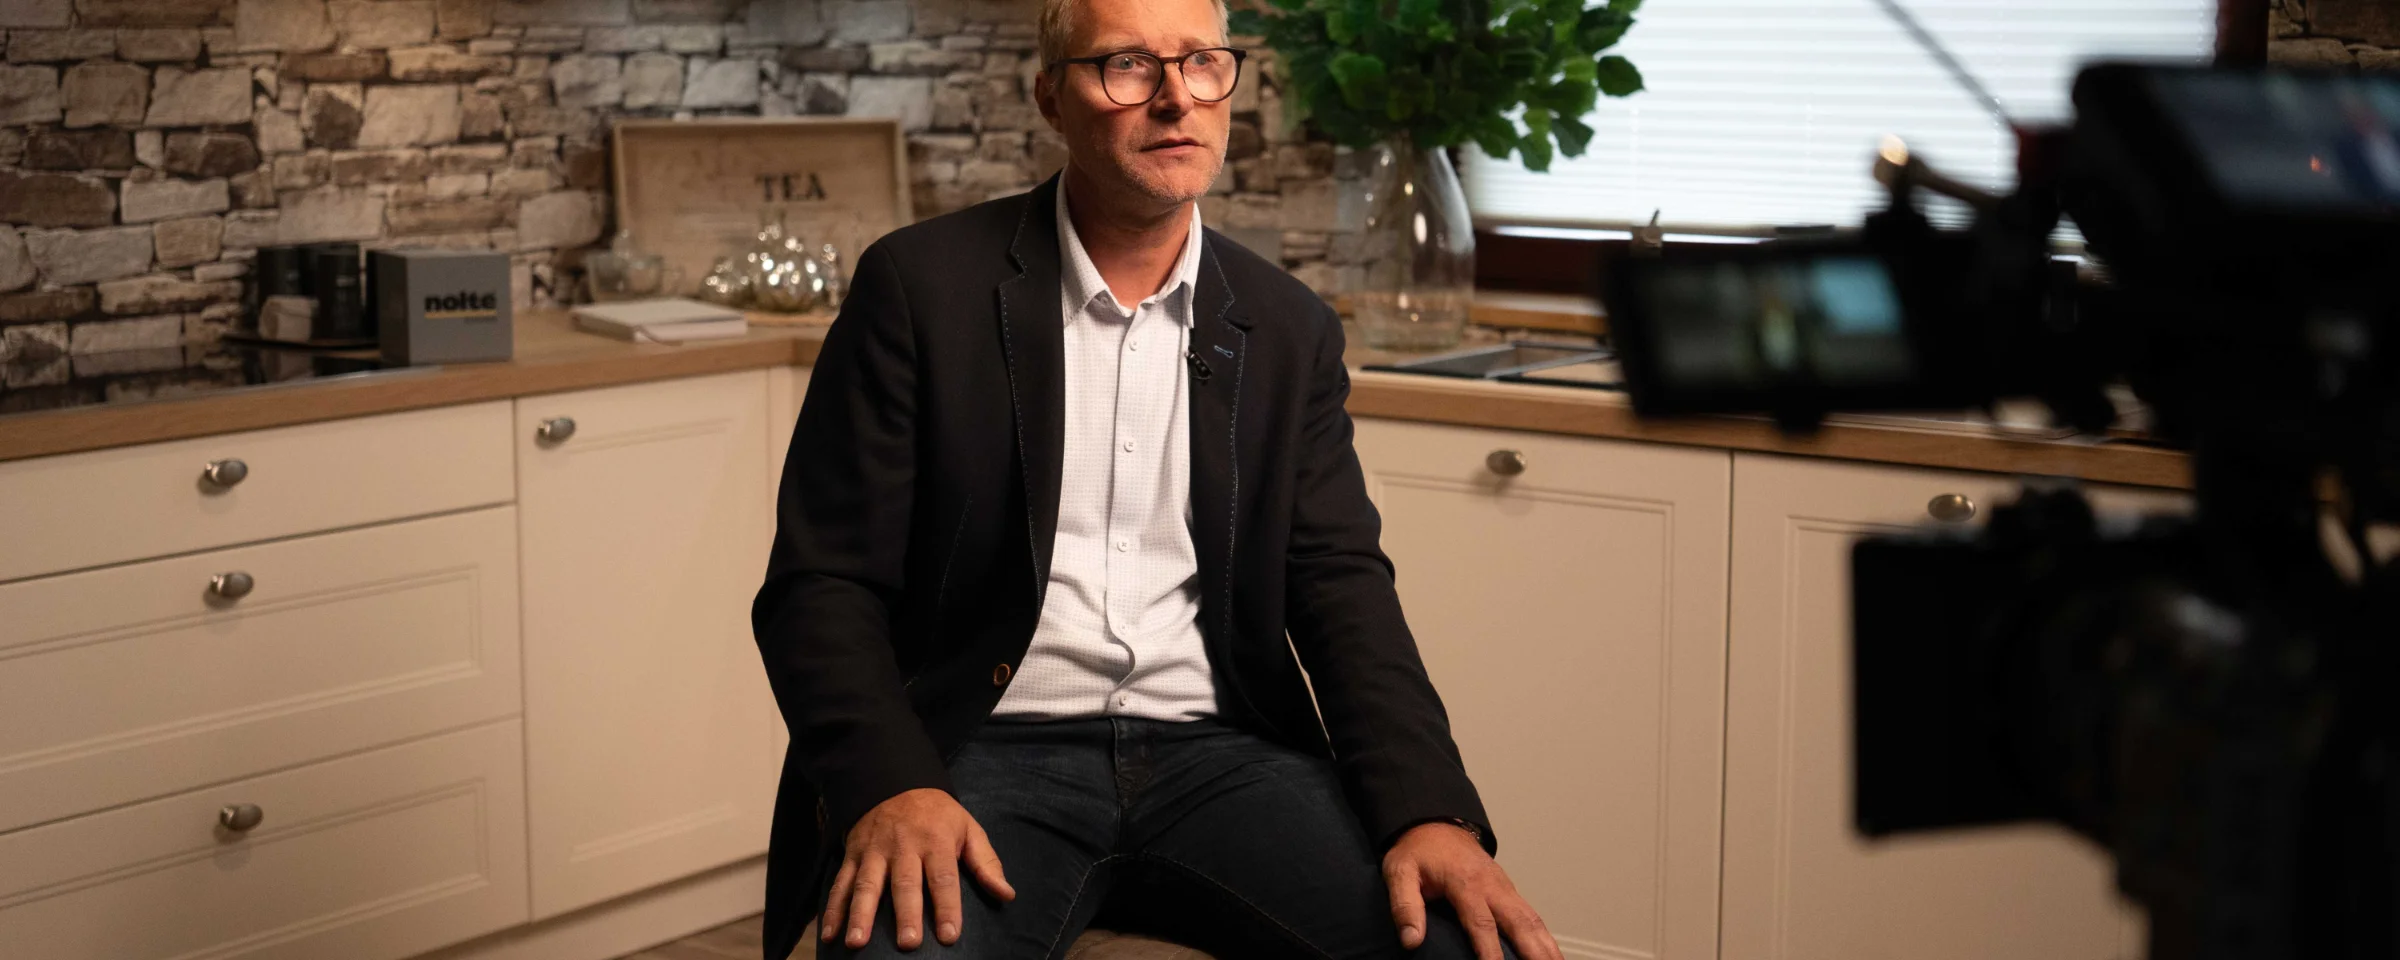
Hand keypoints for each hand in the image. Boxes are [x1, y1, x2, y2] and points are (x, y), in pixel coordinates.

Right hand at [821, 788, 1015, 950]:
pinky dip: (833, 908)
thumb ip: (986, 863)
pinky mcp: (852, 854)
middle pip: (904, 883)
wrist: (894, 781)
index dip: (947, 907)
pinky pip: (840, 882)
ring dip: (860, 914)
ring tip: (856, 942)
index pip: (943, 877)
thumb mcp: (968, 828)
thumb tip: (1006, 894)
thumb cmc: (938, 815)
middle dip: (906, 913)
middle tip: (908, 943)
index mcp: (936, 841)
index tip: (949, 935)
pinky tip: (828, 933)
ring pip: (866, 884)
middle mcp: (903, 847)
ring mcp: (874, 851)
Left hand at [1383, 822, 1560, 959]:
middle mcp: (1492, 885)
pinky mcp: (1509, 891)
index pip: (1481, 922)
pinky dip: (1545, 936)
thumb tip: (1411, 940)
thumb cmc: (1417, 852)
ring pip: (1532, 919)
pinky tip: (1551, 953)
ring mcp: (1505, 887)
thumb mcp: (1399, 872)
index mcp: (1465, 882)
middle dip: (1533, 951)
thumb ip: (1405, 905)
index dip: (1489, 950)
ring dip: (1547, 945)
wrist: (1435, 824)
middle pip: (1520, 922)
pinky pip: (1532, 916)